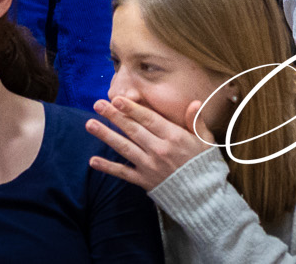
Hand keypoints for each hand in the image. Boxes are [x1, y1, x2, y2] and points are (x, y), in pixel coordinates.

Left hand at [86, 93, 212, 191]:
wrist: (201, 197)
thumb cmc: (203, 164)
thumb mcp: (205, 140)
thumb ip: (196, 121)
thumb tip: (194, 102)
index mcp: (174, 137)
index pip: (149, 119)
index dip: (132, 109)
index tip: (117, 99)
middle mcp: (159, 150)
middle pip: (133, 130)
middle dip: (114, 116)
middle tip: (98, 105)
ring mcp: (149, 166)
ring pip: (124, 147)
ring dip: (105, 135)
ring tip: (90, 124)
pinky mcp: (143, 181)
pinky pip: (123, 173)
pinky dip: (108, 167)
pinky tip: (93, 160)